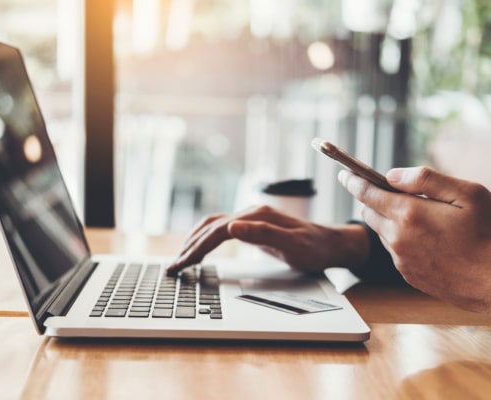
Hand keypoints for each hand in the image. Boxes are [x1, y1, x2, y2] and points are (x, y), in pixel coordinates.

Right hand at [167, 205, 369, 275]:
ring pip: (213, 226)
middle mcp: (250, 213)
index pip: (217, 232)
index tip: (181, 266)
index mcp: (256, 216)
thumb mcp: (293, 244)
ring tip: (180, 258)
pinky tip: (200, 248)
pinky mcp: (252, 226)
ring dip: (194, 241)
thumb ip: (263, 234)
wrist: (331, 244)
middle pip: (210, 227)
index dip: (196, 248)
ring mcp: (250, 218)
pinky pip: (221, 230)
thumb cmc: (315, 247)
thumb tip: (231, 227)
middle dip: (189, 247)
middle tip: (172, 268)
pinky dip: (205, 238)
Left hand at [339, 166, 490, 311]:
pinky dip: (400, 239)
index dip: (353, 181)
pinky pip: (394, 251)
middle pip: (369, 213)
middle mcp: (398, 238)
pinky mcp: (408, 274)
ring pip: (381, 232)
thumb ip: (425, 180)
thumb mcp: (467, 195)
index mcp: (409, 214)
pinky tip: (426, 239)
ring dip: (388, 220)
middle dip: (373, 199)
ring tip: (418, 217)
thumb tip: (391, 175)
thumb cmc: (490, 235)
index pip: (367, 193)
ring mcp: (401, 259)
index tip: (344, 174)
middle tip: (392, 193)